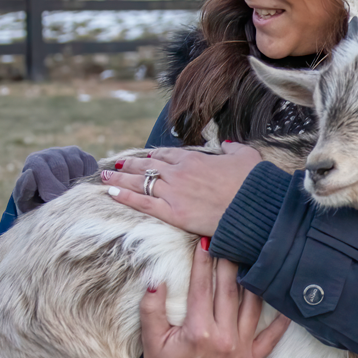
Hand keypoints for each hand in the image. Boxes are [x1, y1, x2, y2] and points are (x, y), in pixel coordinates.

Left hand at [14, 146, 98, 214]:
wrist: (57, 202)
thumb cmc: (39, 204)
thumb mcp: (26, 202)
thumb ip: (24, 190)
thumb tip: (29, 174)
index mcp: (34, 161)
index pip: (40, 168)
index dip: (47, 186)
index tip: (50, 200)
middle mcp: (51, 153)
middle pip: (59, 167)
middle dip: (61, 188)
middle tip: (63, 202)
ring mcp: (70, 153)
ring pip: (75, 165)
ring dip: (74, 184)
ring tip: (70, 196)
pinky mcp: (86, 157)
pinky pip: (89, 165)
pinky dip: (87, 179)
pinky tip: (80, 188)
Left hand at [101, 145, 264, 237]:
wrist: (253, 206)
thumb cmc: (252, 183)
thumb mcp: (246, 156)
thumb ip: (232, 148)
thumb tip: (227, 144)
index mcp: (194, 159)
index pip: (166, 155)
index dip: (152, 157)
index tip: (142, 158)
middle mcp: (179, 173)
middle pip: (147, 166)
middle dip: (129, 165)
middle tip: (114, 165)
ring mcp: (174, 192)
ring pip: (139, 182)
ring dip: (119, 179)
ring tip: (104, 176)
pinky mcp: (173, 212)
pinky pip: (142, 203)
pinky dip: (124, 197)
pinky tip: (110, 193)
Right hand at [141, 237, 290, 357]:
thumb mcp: (151, 341)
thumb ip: (151, 310)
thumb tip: (156, 281)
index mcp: (198, 331)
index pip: (201, 287)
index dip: (203, 262)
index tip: (205, 241)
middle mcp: (223, 338)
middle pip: (229, 291)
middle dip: (229, 263)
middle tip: (231, 239)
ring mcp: (241, 349)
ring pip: (252, 306)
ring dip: (253, 280)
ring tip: (254, 257)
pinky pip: (271, 337)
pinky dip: (282, 320)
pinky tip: (287, 299)